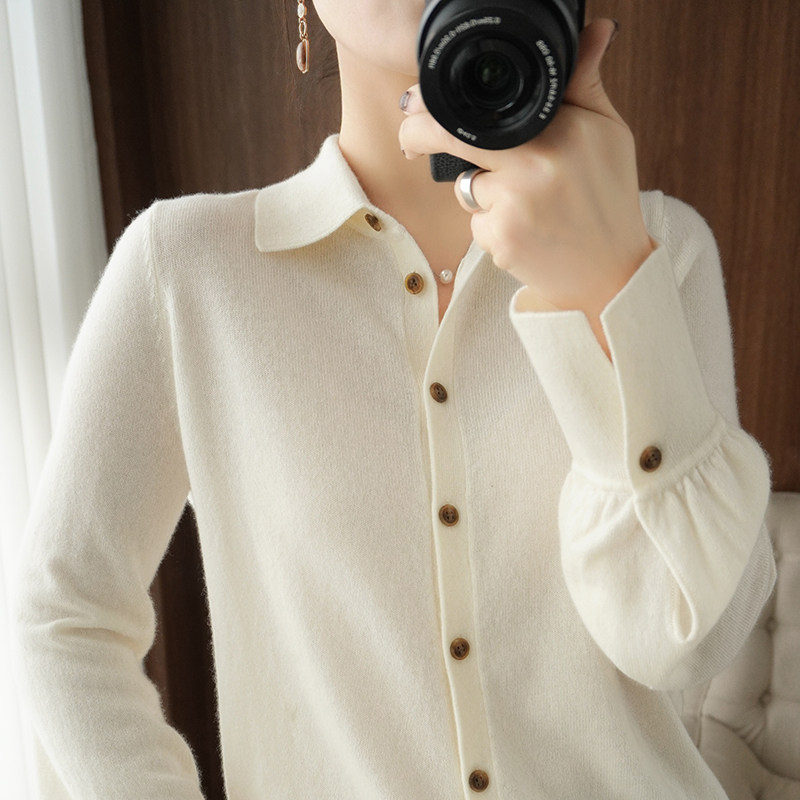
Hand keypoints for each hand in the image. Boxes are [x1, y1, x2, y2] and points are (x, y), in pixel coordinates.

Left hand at [399, 19, 653, 352]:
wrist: (611, 271)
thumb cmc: (609, 199)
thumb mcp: (608, 133)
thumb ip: (585, 82)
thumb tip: (594, 29)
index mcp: (560, 132)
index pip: (482, 109)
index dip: (439, 105)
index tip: (417, 102)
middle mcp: (532, 167)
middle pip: (452, 139)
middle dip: (419, 135)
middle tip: (408, 137)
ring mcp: (512, 206)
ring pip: (467, 186)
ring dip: (482, 191)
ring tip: (528, 204)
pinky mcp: (499, 241)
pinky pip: (474, 223)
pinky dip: (490, 225)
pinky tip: (524, 230)